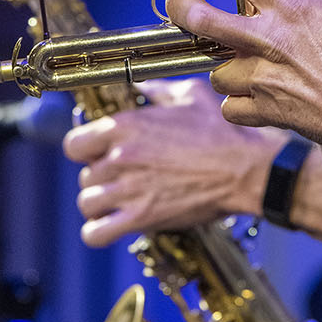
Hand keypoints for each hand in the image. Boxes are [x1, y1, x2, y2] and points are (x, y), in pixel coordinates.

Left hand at [61, 77, 286, 246]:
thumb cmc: (224, 134)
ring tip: (119, 203)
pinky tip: (114, 225)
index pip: (74, 144)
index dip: (86, 151)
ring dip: (101, 205)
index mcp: (125, 126)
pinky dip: (99, 232)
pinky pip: (95, 233)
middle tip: (124, 180)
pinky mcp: (141, 218)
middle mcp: (119, 157)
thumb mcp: (191, 96)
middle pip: (85, 175)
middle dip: (102, 179)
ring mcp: (128, 190)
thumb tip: (143, 88)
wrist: (246, 169)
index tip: (101, 155)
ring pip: (87, 203)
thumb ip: (159, 92)